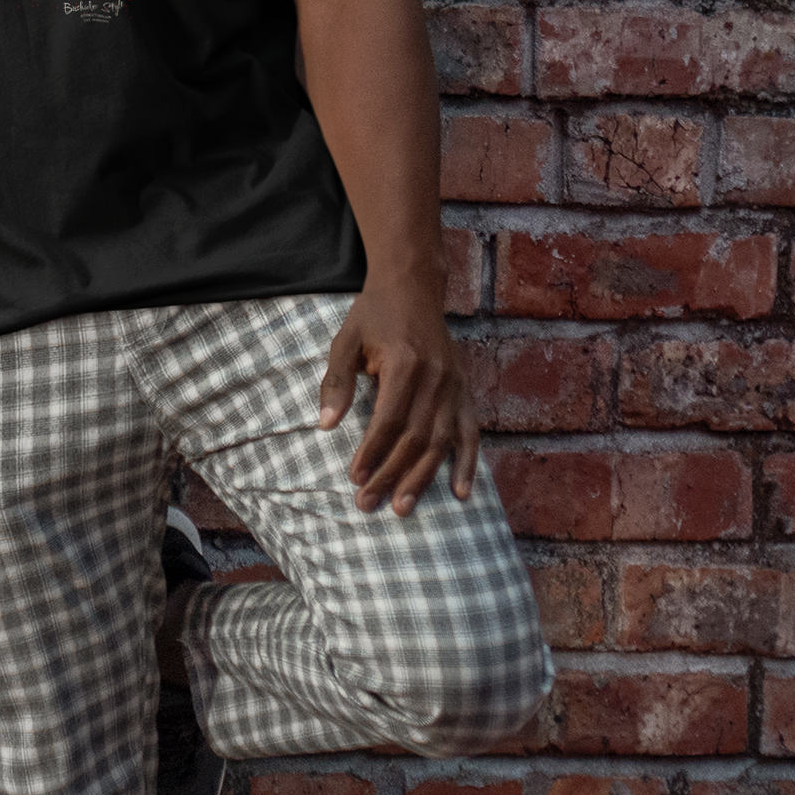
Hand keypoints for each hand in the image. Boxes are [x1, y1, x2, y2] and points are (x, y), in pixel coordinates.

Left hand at [317, 283, 478, 517]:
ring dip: (422, 478)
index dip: (372, 452)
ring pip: (441, 441)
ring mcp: (455, 385)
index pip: (389, 421)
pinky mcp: (464, 389)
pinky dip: (466, 463)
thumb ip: (336, 382)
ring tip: (402, 508)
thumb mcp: (346, 341)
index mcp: (406, 364)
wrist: (413, 286)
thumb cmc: (374, 315)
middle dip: (391, 474)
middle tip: (368, 503)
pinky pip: (469, 432)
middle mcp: (436, 378)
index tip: (354, 477)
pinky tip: (460, 493)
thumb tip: (324, 427)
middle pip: (415, 438)